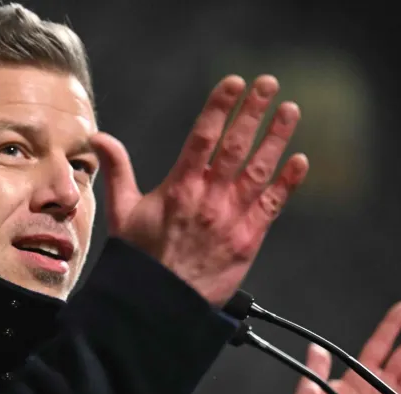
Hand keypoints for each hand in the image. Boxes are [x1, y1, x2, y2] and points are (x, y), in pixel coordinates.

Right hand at [91, 75, 307, 305]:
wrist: (160, 303)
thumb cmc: (141, 259)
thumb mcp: (122, 212)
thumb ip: (118, 170)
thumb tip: (100, 138)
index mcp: (179, 188)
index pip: (203, 137)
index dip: (220, 107)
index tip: (234, 83)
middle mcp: (209, 198)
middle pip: (236, 146)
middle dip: (253, 112)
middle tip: (268, 85)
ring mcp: (232, 218)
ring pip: (260, 170)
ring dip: (277, 138)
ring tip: (289, 111)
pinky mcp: (249, 239)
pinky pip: (273, 206)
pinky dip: (288, 183)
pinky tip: (300, 161)